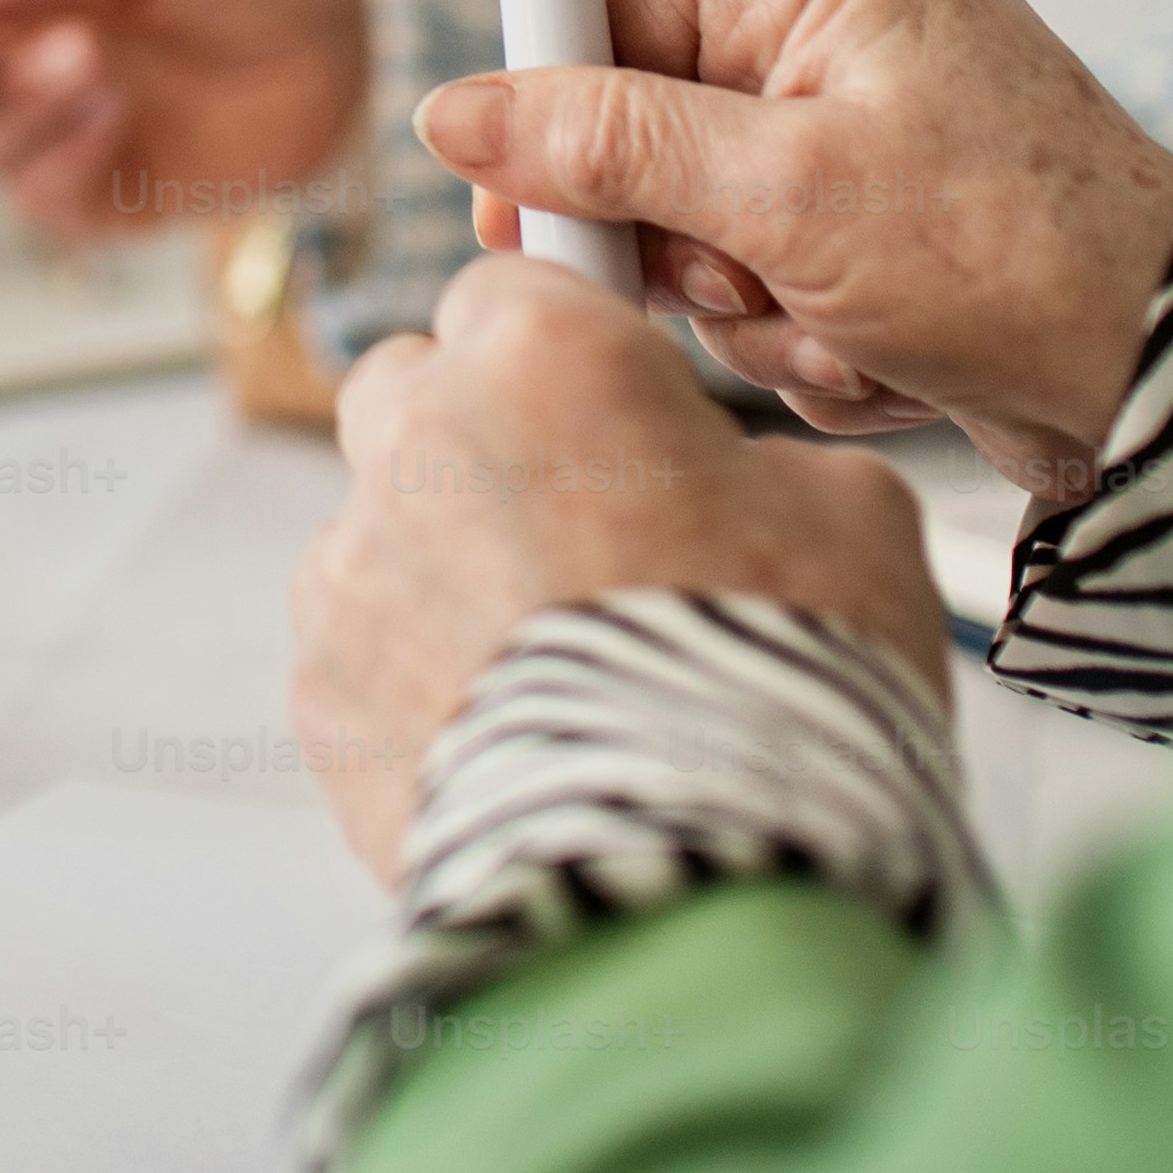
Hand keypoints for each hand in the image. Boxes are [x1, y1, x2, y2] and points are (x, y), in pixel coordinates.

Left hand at [290, 250, 949, 877]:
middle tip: (584, 534)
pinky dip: (418, 686)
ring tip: (560, 670)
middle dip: (479, 441)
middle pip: (413, 391)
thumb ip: (761, 465)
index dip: (568, 349)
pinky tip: (517, 740)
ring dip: (444, 574)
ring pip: (379, 531)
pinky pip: (360, 656)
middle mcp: (420, 440)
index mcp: (544, 357)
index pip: (514, 288)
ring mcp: (352, 571)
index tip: (604, 398)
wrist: (702, 884)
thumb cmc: (787, 688)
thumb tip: (735, 489)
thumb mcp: (851, 521)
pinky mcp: (321, 696)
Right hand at [419, 0, 1172, 509]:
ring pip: (701, 219)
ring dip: (750, 303)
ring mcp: (866, 127)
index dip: (553, 103)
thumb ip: (608, 147)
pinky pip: (770, 273)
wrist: (1169, 379)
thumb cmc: (1017, 258)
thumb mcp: (782, 197)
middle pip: (648, 124)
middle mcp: (845, 29)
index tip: (511, 194)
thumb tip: (461, 114)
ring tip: (841, 327)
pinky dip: (805, 332)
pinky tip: (881, 353)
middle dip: (683, 235)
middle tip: (735, 282)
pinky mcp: (884, 219)